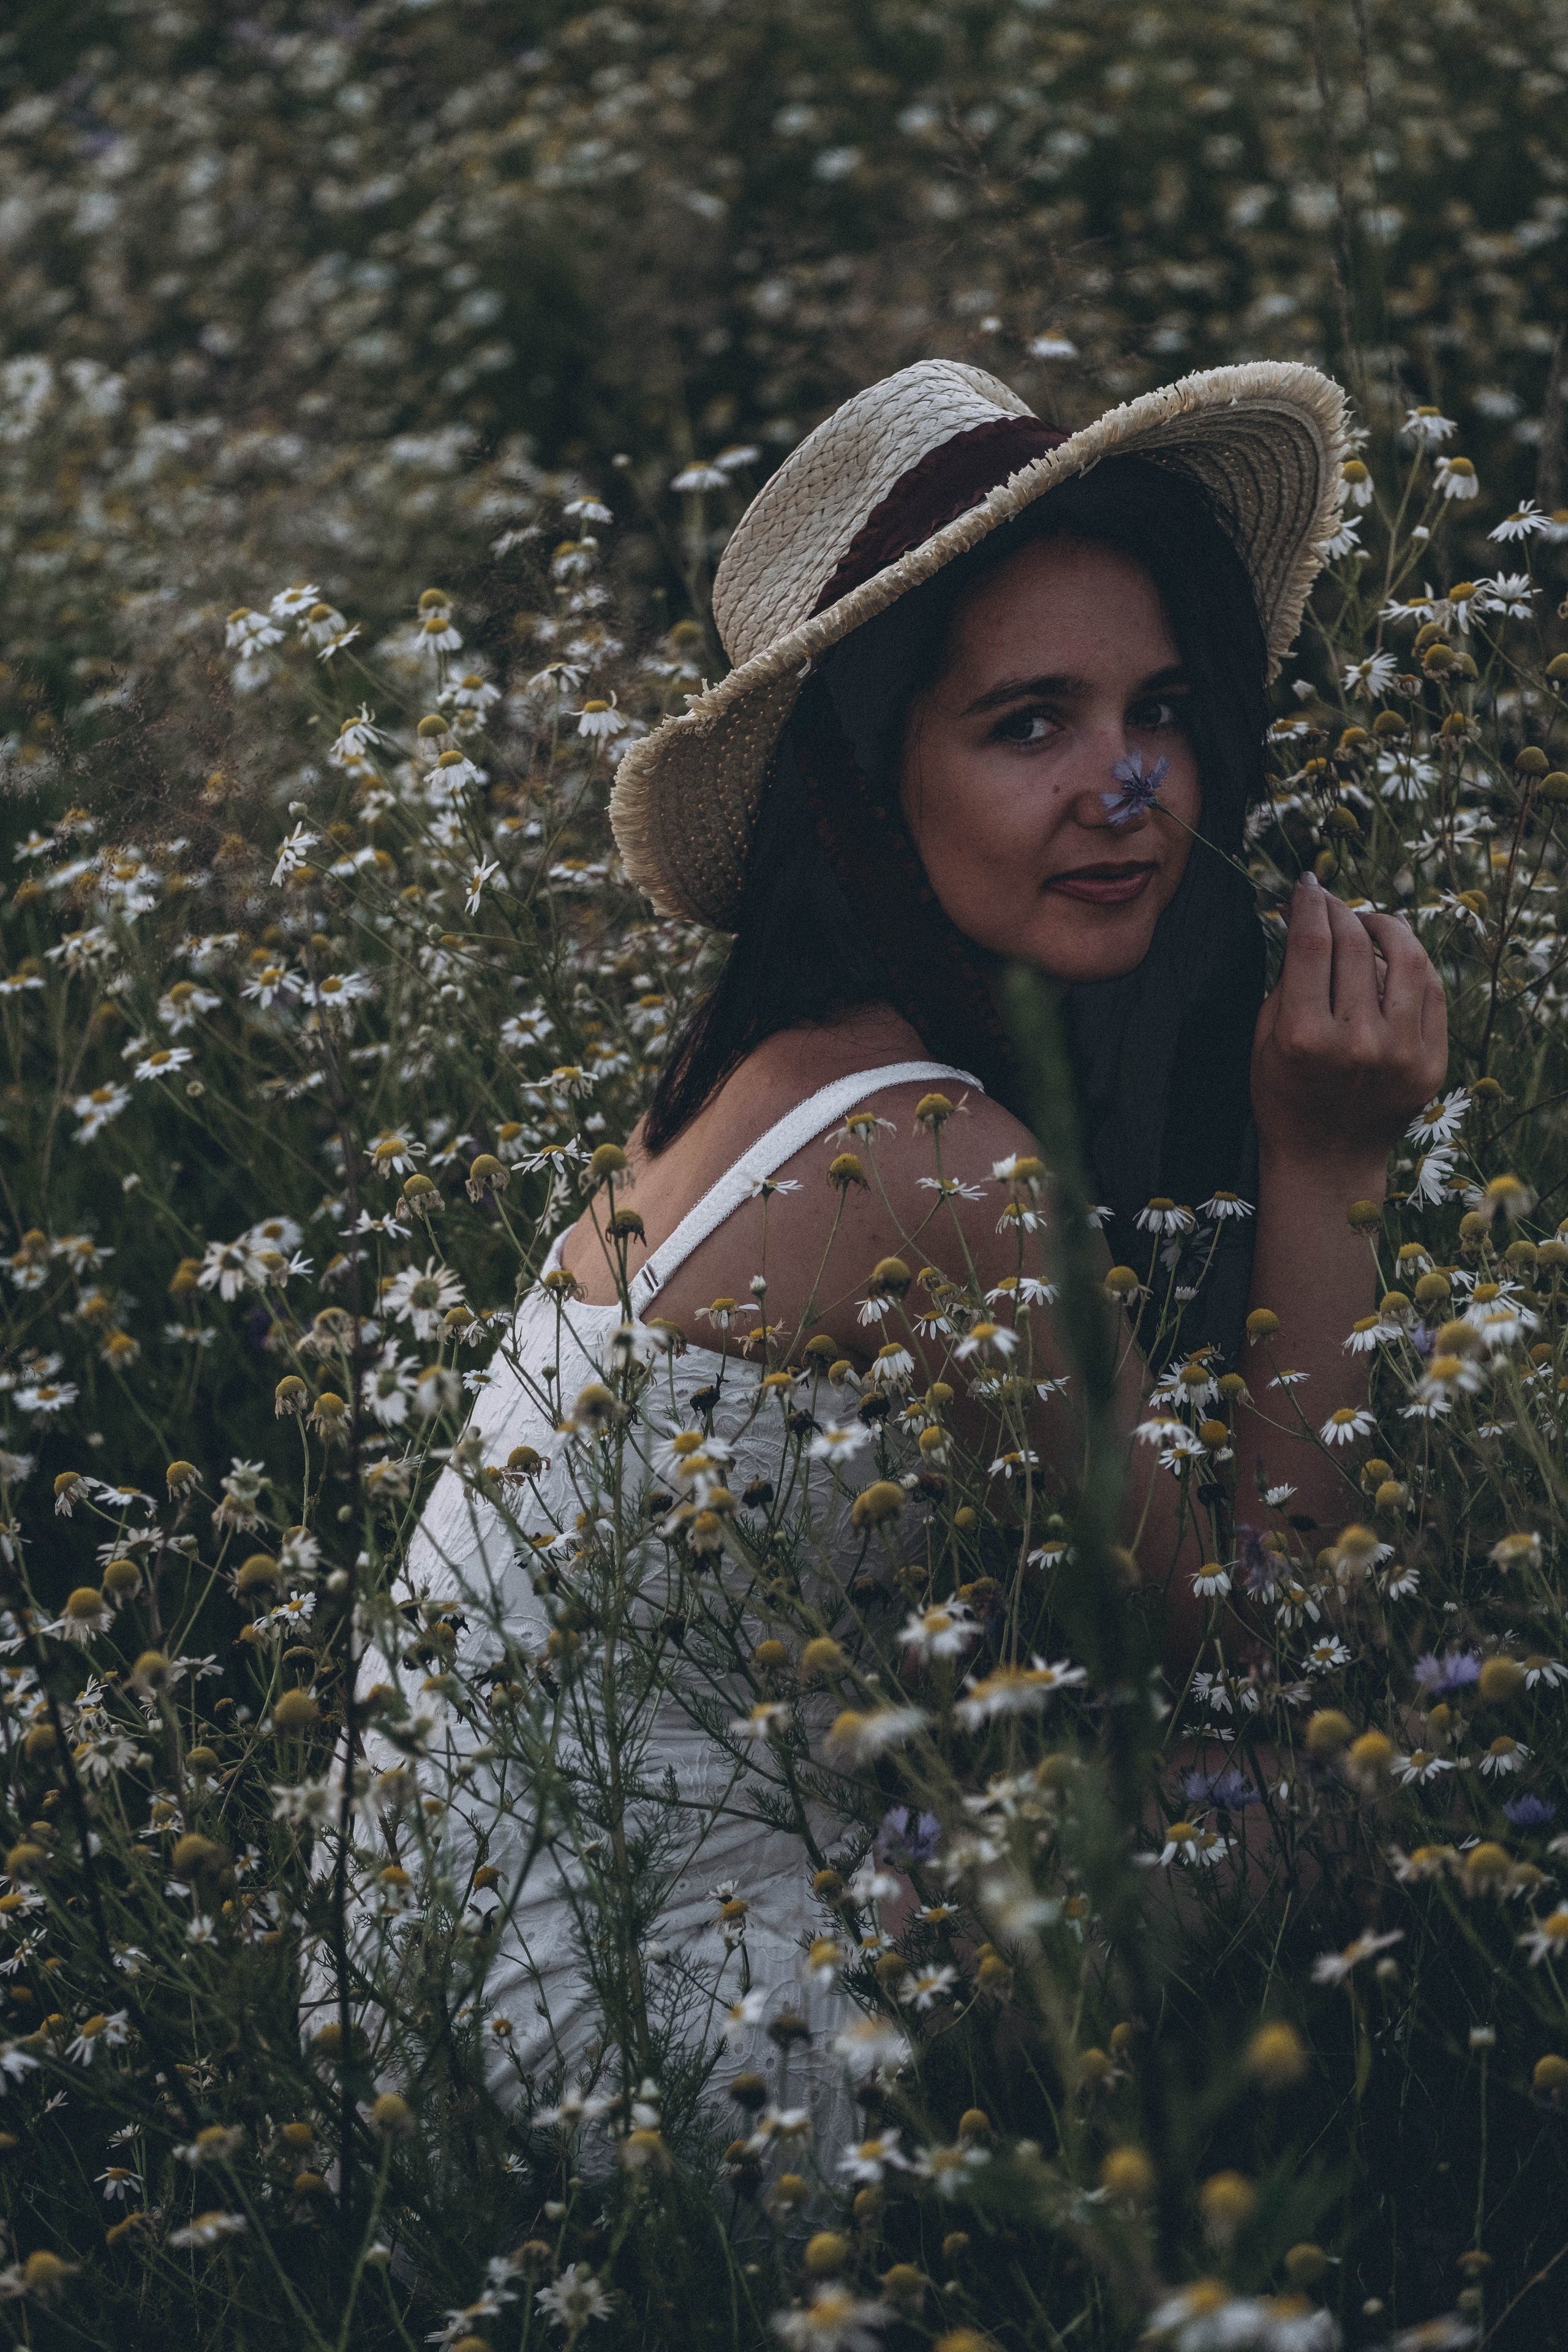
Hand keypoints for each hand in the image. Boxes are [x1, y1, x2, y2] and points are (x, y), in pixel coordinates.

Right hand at [1251, 874, 1447, 1170]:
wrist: (1326, 1160)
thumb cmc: (1283, 1096)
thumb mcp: (1264, 1039)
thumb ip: (1286, 981)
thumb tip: (1309, 920)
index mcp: (1303, 1037)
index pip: (1312, 945)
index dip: (1309, 903)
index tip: (1305, 884)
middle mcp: (1356, 1042)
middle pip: (1354, 945)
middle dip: (1339, 909)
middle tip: (1329, 900)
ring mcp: (1400, 1053)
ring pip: (1405, 958)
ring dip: (1386, 926)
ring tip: (1370, 921)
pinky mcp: (1431, 1064)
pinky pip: (1431, 991)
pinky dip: (1413, 963)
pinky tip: (1395, 955)